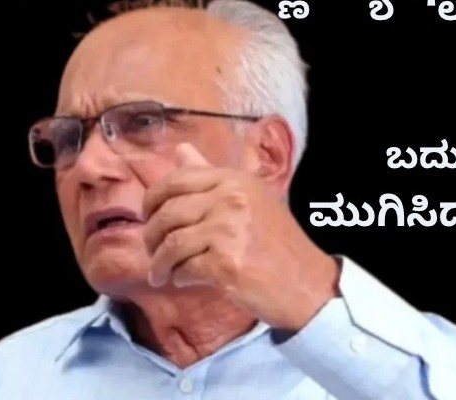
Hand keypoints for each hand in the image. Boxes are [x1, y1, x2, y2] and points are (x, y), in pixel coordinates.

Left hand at [142, 143, 339, 330]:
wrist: (307, 285)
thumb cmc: (277, 244)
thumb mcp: (249, 198)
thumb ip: (210, 176)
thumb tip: (179, 150)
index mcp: (235, 180)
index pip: (176, 180)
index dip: (153, 199)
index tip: (148, 216)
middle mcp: (231, 200)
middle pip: (168, 213)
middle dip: (152, 236)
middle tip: (152, 252)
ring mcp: (229, 232)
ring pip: (171, 244)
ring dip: (160, 263)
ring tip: (161, 273)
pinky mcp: (227, 265)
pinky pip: (184, 269)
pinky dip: (178, 278)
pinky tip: (182, 281)